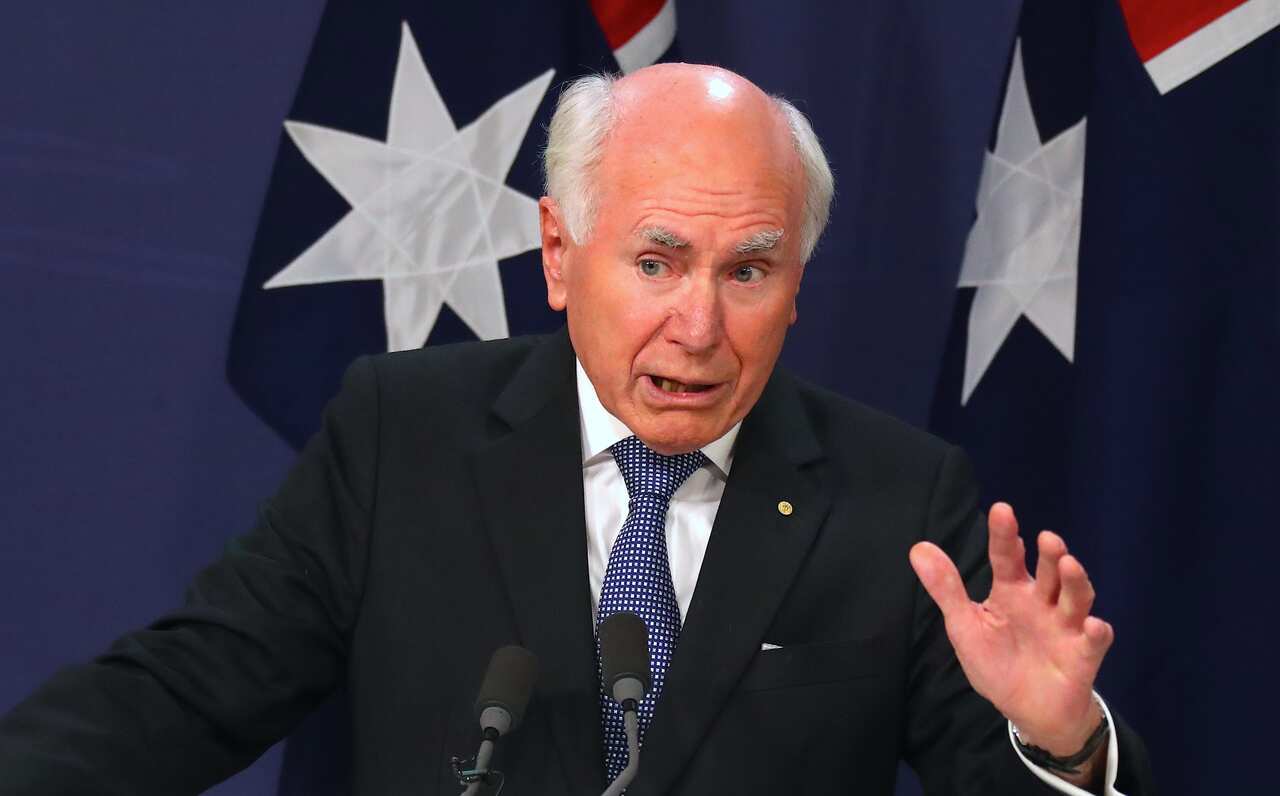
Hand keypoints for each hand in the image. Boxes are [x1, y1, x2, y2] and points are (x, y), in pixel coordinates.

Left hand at [909, 502, 1111, 762]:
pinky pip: (1094, 642)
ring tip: (1069, 564)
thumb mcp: (965, 625)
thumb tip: (918, 547)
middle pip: (1049, 572)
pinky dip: (1096, 633)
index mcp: (1011, 592)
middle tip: (1046, 538)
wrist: (1026, 709)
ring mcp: (1065, 627)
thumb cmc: (996, 661)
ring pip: (1076, 598)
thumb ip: (946, 589)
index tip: (1002, 510)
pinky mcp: (1083, 655)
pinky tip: (1093, 625)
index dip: (1004, 536)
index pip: (1007, 558)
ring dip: (1075, 581)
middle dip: (1050, 554)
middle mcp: (1042, 602)